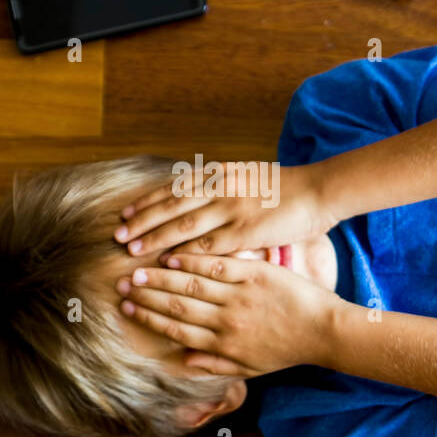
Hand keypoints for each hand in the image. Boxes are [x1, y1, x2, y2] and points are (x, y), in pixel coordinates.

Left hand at [113, 161, 337, 256]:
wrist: (318, 190)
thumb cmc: (284, 187)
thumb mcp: (246, 176)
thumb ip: (221, 184)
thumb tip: (197, 192)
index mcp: (220, 173)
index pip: (174, 187)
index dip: (148, 201)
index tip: (126, 212)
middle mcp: (220, 188)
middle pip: (171, 205)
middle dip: (143, 220)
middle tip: (118, 234)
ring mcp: (232, 209)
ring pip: (184, 225)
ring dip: (155, 238)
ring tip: (132, 250)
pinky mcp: (245, 231)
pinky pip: (209, 245)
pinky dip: (186, 253)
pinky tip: (168, 263)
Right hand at [115, 253, 344, 376]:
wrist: (324, 332)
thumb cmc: (288, 350)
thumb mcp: (251, 368)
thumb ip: (216, 363)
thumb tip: (183, 361)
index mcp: (223, 343)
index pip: (177, 328)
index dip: (149, 318)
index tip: (128, 309)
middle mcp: (227, 321)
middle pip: (177, 305)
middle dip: (146, 296)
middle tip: (121, 285)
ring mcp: (240, 296)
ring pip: (192, 284)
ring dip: (161, 277)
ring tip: (138, 269)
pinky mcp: (256, 275)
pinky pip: (218, 266)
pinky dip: (194, 261)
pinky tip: (174, 254)